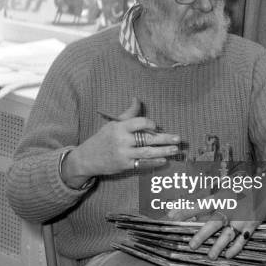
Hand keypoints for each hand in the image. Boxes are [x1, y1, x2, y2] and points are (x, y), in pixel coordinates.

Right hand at [62, 97, 179, 185]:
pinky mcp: (125, 166)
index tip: (157, 126)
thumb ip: (128, 113)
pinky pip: (143, 164)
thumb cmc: (102, 138)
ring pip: (147, 152)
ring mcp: (124, 154)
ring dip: (163, 151)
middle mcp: (122, 141)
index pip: (138, 123)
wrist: (86, 158)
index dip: (149, 123)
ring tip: (176, 150)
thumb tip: (137, 99)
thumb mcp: (112, 124)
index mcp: (119, 128)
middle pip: (146, 139)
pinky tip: (164, 160)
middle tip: (178, 138)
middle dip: (164, 139)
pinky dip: (154, 162)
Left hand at [167, 174, 265, 258]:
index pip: (200, 205)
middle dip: (202, 234)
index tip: (170, 217)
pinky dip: (236, 248)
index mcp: (220, 197)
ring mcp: (241, 218)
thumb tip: (182, 210)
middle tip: (192, 246)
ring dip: (218, 246)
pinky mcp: (251, 225)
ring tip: (210, 256)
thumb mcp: (221, 190)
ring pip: (228, 234)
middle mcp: (230, 208)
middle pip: (214, 222)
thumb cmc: (238, 189)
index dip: (185, 210)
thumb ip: (203, 201)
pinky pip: (243, 239)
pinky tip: (227, 255)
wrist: (265, 189)